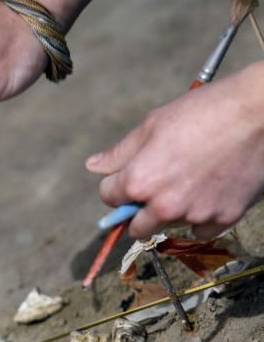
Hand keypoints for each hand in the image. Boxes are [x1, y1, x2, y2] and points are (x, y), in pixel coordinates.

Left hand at [86, 63, 263, 239]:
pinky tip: (209, 193)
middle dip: (139, 212)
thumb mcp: (153, 124)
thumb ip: (120, 153)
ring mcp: (193, 215)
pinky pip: (201, 230)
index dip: (117, 186)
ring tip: (190, 180)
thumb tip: (94, 167)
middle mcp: (163, 206)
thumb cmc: (203, 111)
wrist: (257, 112)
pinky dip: (201, 218)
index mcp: (140, 181)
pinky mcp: (221, 219)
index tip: (129, 178)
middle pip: (135, 227)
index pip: (109, 198)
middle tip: (156, 190)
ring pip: (169, 227)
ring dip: (171, 213)